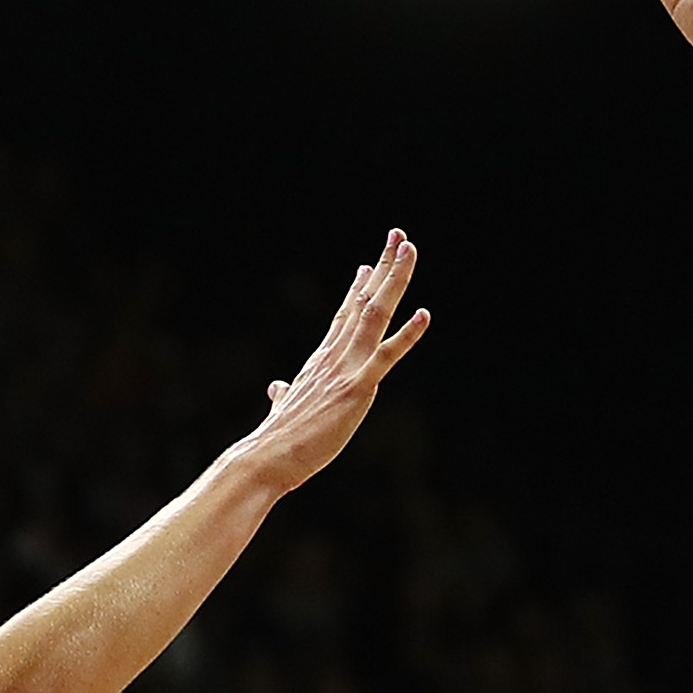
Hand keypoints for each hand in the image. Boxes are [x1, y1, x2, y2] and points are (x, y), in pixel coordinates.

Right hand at [239, 233, 429, 492]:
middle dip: (384, 267)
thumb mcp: (284, 408)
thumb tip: (277, 387)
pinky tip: (425, 313)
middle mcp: (335, 355)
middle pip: (364, 302)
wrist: (267, 457)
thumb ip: (284, 394)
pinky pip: (387, 356)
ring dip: (395, 279)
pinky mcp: (358, 388)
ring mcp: (347, 368)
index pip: (344, 316)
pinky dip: (409, 334)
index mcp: (322, 361)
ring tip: (409, 249)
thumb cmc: (277, 439)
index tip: (369, 265)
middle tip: (399, 236)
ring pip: (376, 313)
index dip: (359, 289)